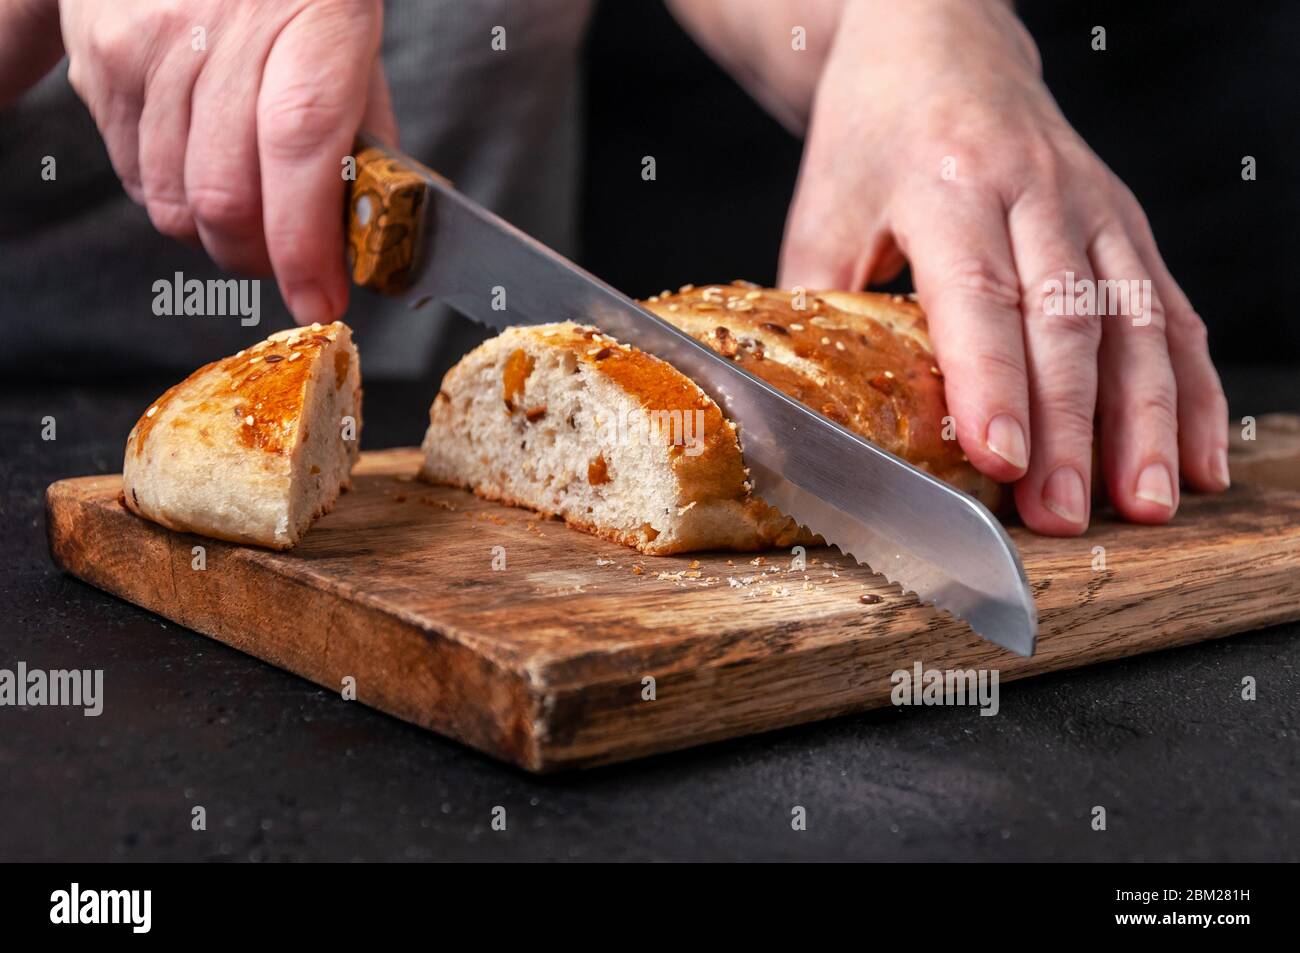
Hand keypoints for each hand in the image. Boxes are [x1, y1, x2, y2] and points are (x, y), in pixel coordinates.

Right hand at [57, 0, 395, 323]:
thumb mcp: (354, 40)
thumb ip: (365, 138)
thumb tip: (363, 236)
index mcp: (311, 19)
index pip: (300, 153)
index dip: (305, 247)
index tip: (321, 301)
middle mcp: (219, 31)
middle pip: (224, 199)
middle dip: (262, 261)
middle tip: (290, 267)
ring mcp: (148, 46)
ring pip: (171, 203)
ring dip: (217, 237)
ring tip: (250, 213)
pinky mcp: (101, 61)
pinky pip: (134, 174)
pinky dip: (173, 200)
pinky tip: (201, 167)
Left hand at [779, 0, 1229, 533]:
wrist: (939, 41)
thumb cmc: (873, 133)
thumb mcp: (823, 212)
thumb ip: (820, 310)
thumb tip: (806, 413)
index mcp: (948, 181)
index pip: (979, 294)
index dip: (993, 382)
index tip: (1001, 459)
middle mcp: (1036, 189)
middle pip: (1066, 320)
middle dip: (1071, 427)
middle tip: (1064, 513)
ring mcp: (1095, 205)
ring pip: (1137, 319)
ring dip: (1147, 420)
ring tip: (1146, 503)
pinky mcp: (1128, 223)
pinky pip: (1172, 309)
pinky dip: (1190, 387)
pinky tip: (1196, 453)